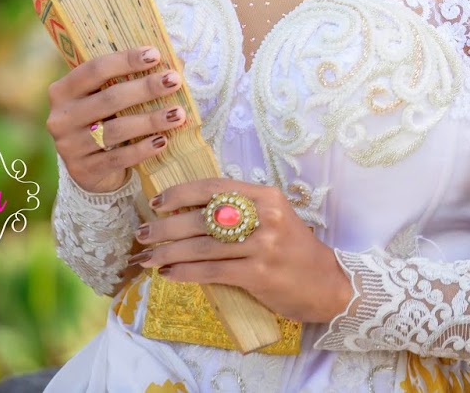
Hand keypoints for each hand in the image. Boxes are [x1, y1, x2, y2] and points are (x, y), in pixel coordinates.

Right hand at [45, 46, 188, 192]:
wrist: (89, 168)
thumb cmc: (102, 121)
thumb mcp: (103, 98)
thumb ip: (125, 80)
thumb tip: (172, 62)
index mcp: (63, 91)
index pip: (95, 69)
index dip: (126, 60)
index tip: (156, 55)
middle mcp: (61, 117)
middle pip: (110, 98)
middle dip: (146, 88)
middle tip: (175, 81)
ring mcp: (69, 146)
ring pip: (116, 130)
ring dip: (151, 120)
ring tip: (178, 114)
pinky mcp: (84, 170)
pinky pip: (118, 158)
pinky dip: (142, 149)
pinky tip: (162, 141)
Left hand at [136, 178, 352, 324]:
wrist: (327, 282)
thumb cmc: (294, 249)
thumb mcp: (274, 218)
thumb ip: (240, 211)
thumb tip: (189, 211)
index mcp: (266, 196)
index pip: (215, 186)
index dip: (181, 192)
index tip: (157, 201)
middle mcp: (265, 216)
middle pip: (203, 217)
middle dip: (165, 226)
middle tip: (142, 233)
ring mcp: (263, 245)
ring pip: (202, 246)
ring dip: (168, 252)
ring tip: (148, 258)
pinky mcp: (259, 273)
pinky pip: (212, 271)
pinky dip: (186, 272)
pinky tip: (169, 274)